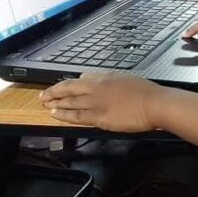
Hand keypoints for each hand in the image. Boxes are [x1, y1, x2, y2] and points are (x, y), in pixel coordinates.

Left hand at [40, 72, 158, 131]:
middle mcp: (96, 89)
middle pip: (68, 90)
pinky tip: (56, 115)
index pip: (78, 80)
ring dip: (56, 104)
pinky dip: (64, 116)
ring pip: (70, 104)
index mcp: (104, 78)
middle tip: (43, 96)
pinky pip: (77, 117)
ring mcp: (96, 104)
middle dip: (53, 93)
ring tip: (46, 106)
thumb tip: (96, 79)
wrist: (155, 104)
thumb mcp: (125, 78)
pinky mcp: (100, 118)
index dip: (65, 85)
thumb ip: (108, 79)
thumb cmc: (146, 92)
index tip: (58, 88)